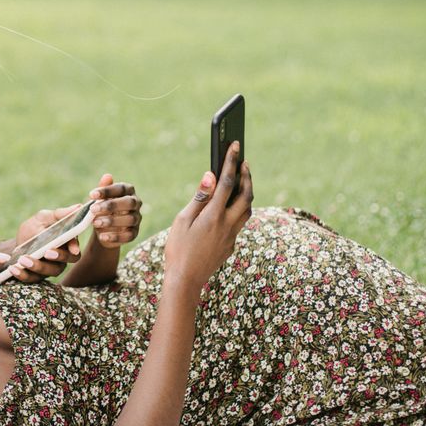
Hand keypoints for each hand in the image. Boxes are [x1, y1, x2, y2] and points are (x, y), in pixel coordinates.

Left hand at [6, 206, 82, 283]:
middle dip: (58, 257)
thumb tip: (78, 207)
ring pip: (48, 272)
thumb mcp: (43, 218)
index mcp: (65, 244)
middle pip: (64, 263)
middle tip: (47, 252)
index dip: (74, 248)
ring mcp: (48, 269)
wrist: (18, 242)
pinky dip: (22, 274)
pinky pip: (31, 279)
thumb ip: (59, 214)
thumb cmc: (35, 228)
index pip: (75, 250)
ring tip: (24, 259)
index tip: (72, 248)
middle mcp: (60, 259)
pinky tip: (14, 268)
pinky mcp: (35, 277)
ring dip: (36, 266)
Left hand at [88, 174, 141, 248]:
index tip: (91, 195)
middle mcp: (136, 203)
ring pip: (129, 219)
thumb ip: (103, 189)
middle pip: (129, 203)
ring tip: (95, 223)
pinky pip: (128, 235)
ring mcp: (137, 219)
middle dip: (111, 206)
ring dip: (112, 221)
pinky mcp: (134, 233)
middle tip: (93, 209)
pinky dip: (115, 236)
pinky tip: (102, 236)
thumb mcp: (100, 199)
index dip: (106, 191)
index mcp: (128, 191)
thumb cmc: (103, 208)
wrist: (104, 228)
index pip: (120, 189)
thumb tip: (107, 176)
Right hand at [164, 141, 252, 293]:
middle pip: (246, 195)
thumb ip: (199, 197)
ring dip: (247, 192)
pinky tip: (231, 205)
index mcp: (214, 216)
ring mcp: (232, 236)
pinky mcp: (231, 245)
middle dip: (246, 176)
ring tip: (241, 180)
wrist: (185, 280)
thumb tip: (211, 176)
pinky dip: (240, 208)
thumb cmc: (178, 249)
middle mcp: (228, 225)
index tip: (234, 144)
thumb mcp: (183, 220)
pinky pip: (240, 222)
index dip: (231, 161)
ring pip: (247, 209)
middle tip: (243, 162)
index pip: (227, 181)